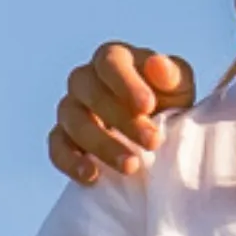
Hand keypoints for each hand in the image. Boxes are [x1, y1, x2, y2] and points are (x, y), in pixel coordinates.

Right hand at [52, 43, 198, 185]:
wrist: (157, 132)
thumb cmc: (168, 101)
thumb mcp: (179, 86)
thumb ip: (172, 74)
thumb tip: (157, 64)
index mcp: (112, 59)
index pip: (109, 63)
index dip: (126, 84)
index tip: (148, 106)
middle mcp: (85, 80)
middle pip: (91, 94)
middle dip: (122, 119)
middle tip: (153, 142)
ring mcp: (70, 109)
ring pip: (73, 122)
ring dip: (101, 145)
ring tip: (131, 166)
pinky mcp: (62, 138)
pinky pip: (56, 148)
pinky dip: (70, 162)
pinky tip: (92, 176)